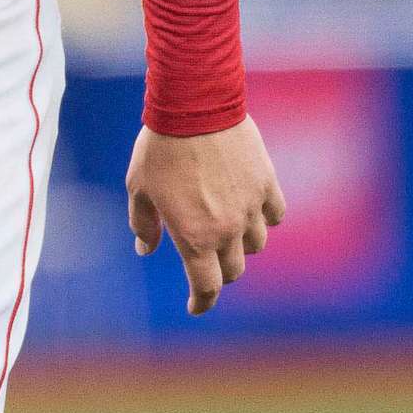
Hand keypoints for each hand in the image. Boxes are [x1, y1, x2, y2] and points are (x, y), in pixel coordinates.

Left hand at [126, 115, 287, 315]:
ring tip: (226, 228)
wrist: (195, 106)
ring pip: (256, 244)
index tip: (196, 306)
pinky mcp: (266, 183)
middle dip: (219, 271)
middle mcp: (227, 229)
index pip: (207, 287)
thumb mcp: (138, 188)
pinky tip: (251, 209)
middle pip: (234, 269)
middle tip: (206, 260)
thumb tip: (146, 251)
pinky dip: (265, 217)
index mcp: (195, 237)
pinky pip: (274, 214)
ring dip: (242, 244)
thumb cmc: (160, 148)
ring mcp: (251, 207)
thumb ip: (143, 225)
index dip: (202, 302)